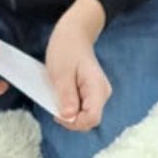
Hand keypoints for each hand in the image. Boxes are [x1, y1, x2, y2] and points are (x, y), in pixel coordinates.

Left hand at [41, 0, 111, 135]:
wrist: (73, 34)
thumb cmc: (66, 50)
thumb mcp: (61, 74)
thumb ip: (66, 96)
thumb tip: (69, 116)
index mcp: (97, 88)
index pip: (91, 119)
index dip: (73, 122)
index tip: (56, 112)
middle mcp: (102, 94)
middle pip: (88, 121)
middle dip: (70, 119)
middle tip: (54, 103)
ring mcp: (98, 94)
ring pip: (84, 116)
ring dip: (68, 113)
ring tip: (58, 96)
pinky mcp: (92, 94)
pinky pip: (81, 109)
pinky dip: (69, 107)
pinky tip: (62, 96)